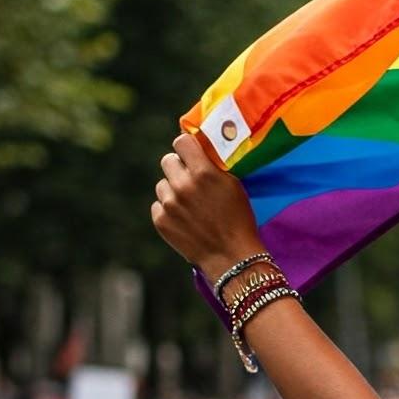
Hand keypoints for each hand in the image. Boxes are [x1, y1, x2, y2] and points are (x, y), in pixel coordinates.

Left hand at [152, 131, 265, 281]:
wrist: (231, 257)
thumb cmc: (239, 220)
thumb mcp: (234, 186)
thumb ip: (213, 167)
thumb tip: (199, 152)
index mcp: (204, 173)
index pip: (181, 141)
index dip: (186, 146)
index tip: (190, 153)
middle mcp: (183, 185)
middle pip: (167, 160)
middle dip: (178, 167)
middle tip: (190, 179)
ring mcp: (169, 204)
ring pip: (162, 184)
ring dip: (173, 190)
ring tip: (190, 205)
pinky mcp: (160, 220)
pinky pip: (159, 204)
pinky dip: (169, 210)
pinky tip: (185, 219)